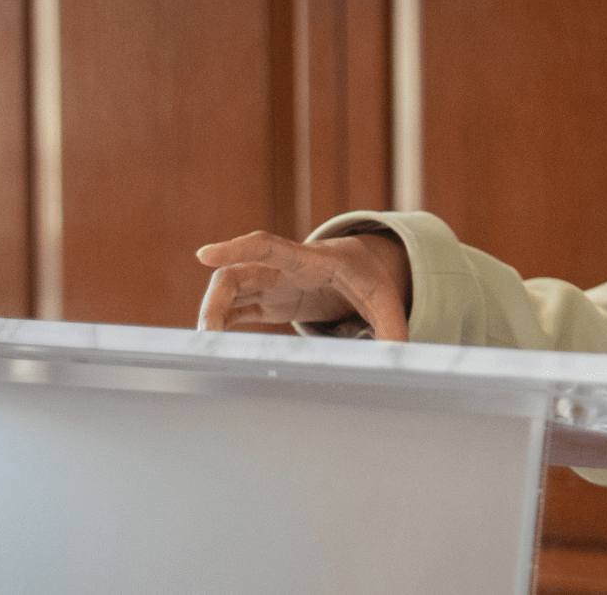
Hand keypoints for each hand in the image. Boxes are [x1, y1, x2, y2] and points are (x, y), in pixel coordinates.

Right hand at [194, 229, 412, 340]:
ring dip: (212, 315)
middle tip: (208, 336)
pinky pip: (236, 309)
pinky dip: (221, 323)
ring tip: (208, 348)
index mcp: (307, 260)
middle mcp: (280, 268)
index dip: (236, 248)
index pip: (266, 246)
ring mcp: (271, 283)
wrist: (361, 264)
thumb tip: (402, 359)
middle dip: (214, 301)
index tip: (204, 255)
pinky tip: (213, 345)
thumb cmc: (369, 274)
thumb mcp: (385, 298)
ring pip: (228, 292)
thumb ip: (392, 327)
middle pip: (235, 275)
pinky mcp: (269, 300)